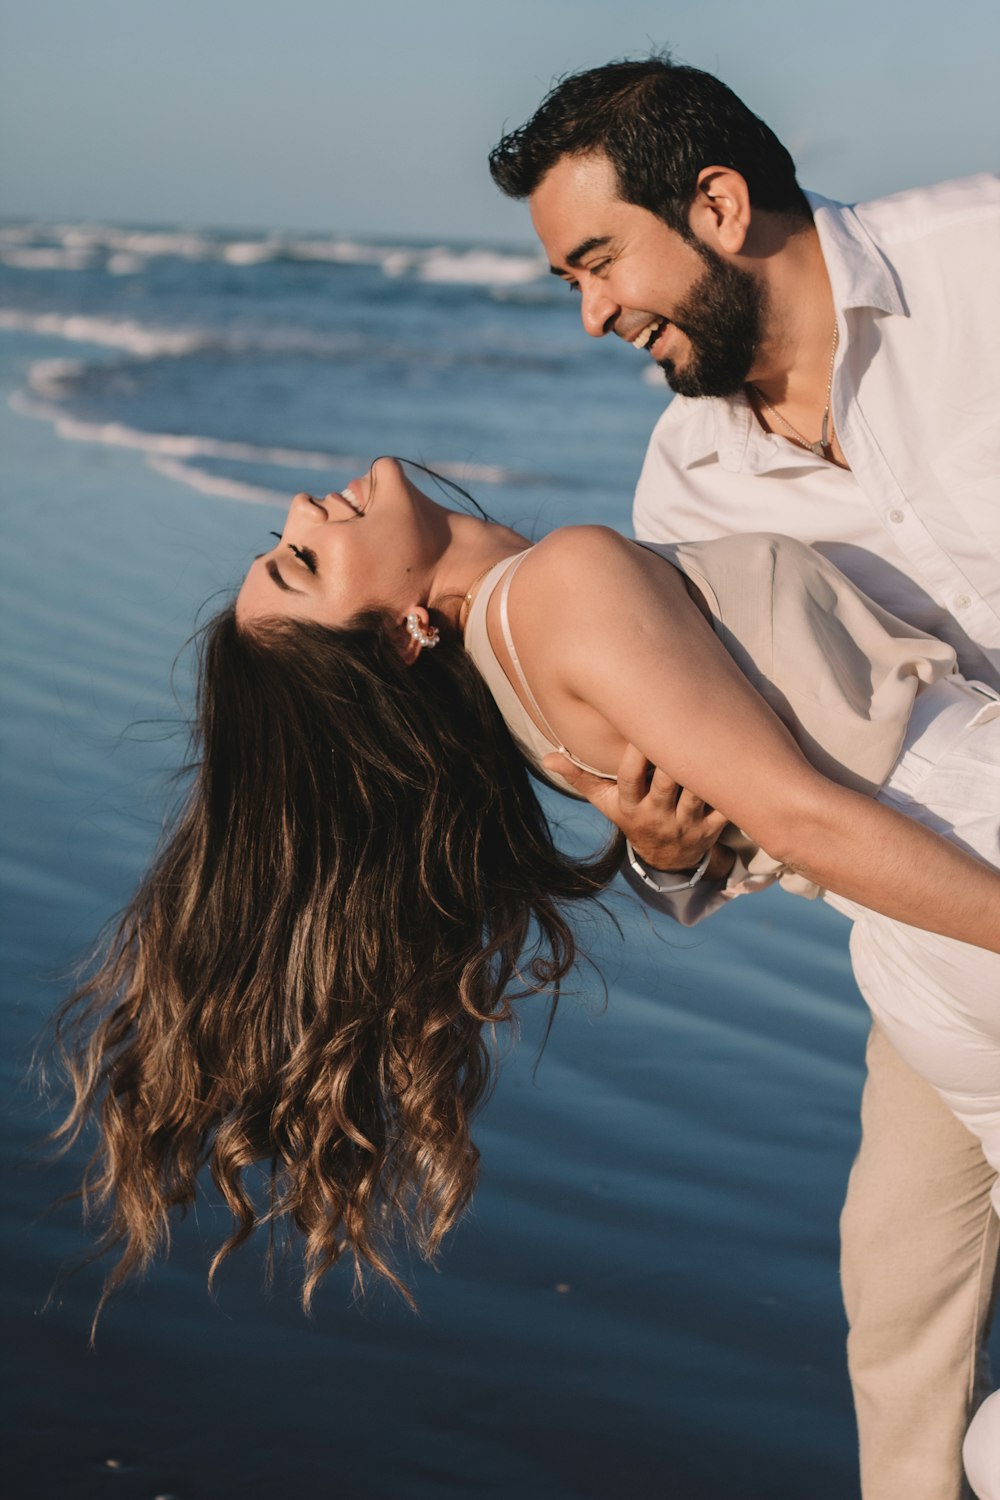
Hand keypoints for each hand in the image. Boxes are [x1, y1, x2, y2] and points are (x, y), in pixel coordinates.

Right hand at [542, 741, 729, 873]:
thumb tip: (546, 757)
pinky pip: (724, 809)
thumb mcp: (606, 803)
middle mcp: (657, 816)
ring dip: (703, 771)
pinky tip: (735, 763)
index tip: (642, 728)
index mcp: (630, 806)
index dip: (636, 755)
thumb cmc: (634, 817)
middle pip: (666, 784)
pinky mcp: (711, 829)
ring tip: (710, 735)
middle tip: (681, 723)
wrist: (667, 861)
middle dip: (672, 758)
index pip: (629, 779)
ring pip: (696, 794)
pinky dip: (731, 791)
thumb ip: (580, 777)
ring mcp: (685, 824)